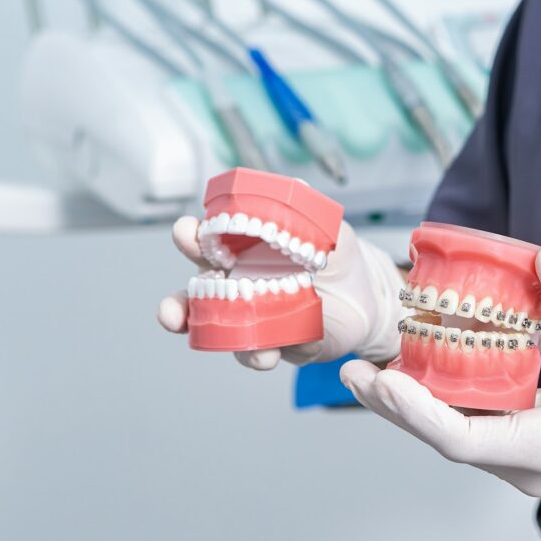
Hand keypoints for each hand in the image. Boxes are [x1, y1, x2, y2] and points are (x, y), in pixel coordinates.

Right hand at [158, 217, 405, 368]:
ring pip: (226, 335)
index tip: (187, 231)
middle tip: (171, 313)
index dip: (190, 238)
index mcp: (240, 252)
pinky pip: (270, 351)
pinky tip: (286, 346)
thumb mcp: (327, 228)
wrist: (369, 295)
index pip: (204, 243)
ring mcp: (255, 320)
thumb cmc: (337, 257)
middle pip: (195, 299)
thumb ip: (309, 212)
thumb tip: (298, 189)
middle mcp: (238, 288)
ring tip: (252, 351)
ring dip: (228, 345)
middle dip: (178, 306)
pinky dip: (273, 351)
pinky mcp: (280, 345)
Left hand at [340, 246, 540, 525]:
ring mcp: (528, 462)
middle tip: (352, 369)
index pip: (460, 438)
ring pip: (458, 433)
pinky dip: (454, 399)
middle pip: (444, 437)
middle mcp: (526, 465)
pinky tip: (436, 368)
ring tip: (378, 369)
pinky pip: (481, 425)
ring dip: (418, 404)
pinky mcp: (534, 449)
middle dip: (396, 405)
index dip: (414, 411)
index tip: (377, 381)